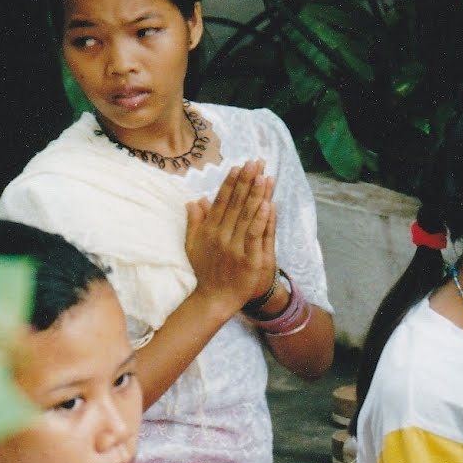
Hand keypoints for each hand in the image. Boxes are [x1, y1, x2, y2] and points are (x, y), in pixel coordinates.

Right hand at [185, 161, 276, 314]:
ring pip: (248, 216)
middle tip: (256, 162)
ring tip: (265, 176)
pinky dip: (262, 220)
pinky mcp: (250, 260)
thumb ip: (195, 222)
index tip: (239, 166)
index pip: (221, 201)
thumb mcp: (193, 245)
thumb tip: (195, 200)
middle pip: (237, 204)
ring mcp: (236, 248)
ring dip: (257, 194)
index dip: (231, 183)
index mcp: (210, 231)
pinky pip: (256, 236)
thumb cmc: (204, 271)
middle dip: (247, 181)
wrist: (214, 299)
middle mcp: (222, 236)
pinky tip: (268, 204)